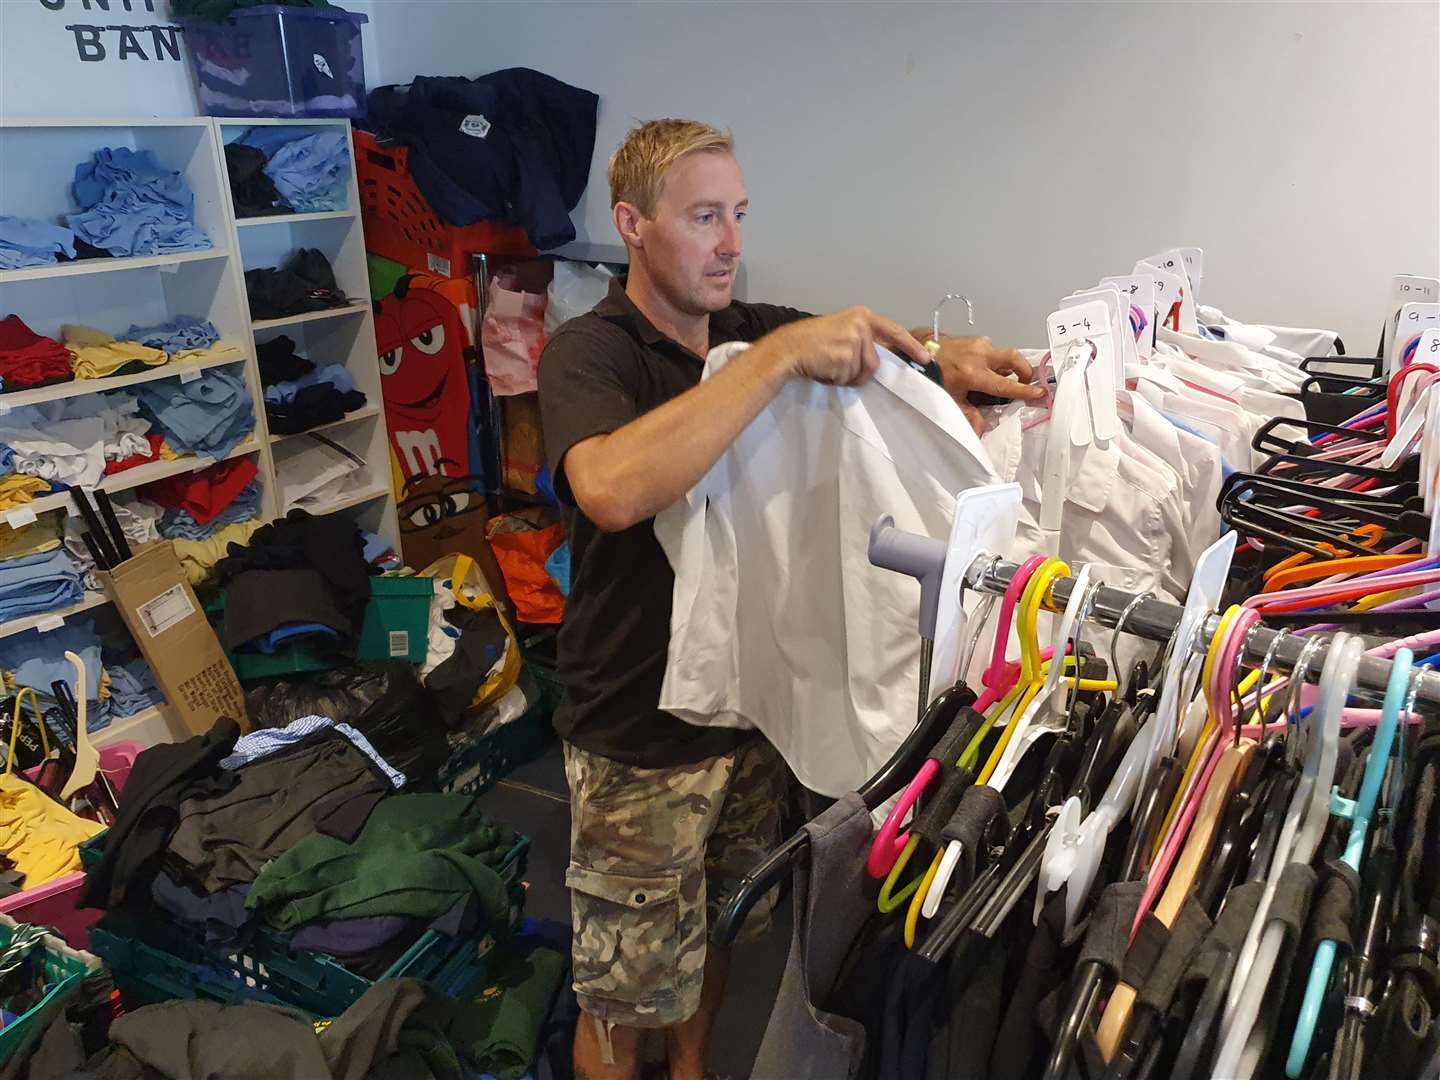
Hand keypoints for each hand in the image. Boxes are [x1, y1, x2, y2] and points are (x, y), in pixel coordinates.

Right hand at [755, 306, 930, 387]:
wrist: (788, 348)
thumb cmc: (812, 342)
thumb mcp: (842, 331)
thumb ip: (863, 340)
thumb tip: (881, 361)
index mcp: (862, 316)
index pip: (893, 331)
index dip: (910, 346)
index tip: (924, 358)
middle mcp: (860, 325)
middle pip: (874, 363)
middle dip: (858, 373)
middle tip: (838, 368)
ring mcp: (853, 340)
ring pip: (861, 373)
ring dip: (846, 377)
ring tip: (828, 366)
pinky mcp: (844, 356)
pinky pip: (847, 379)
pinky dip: (835, 380)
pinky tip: (823, 369)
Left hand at [917, 333, 1046, 411]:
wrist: (916, 351)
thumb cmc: (933, 377)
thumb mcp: (949, 399)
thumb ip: (968, 415)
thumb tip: (981, 432)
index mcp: (974, 374)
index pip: (1005, 385)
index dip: (1025, 391)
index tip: (1041, 393)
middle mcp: (980, 356)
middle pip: (1014, 358)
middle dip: (1024, 370)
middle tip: (1025, 382)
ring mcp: (978, 344)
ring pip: (1001, 355)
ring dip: (1004, 366)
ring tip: (999, 377)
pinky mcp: (975, 338)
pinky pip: (990, 350)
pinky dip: (992, 360)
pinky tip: (982, 368)